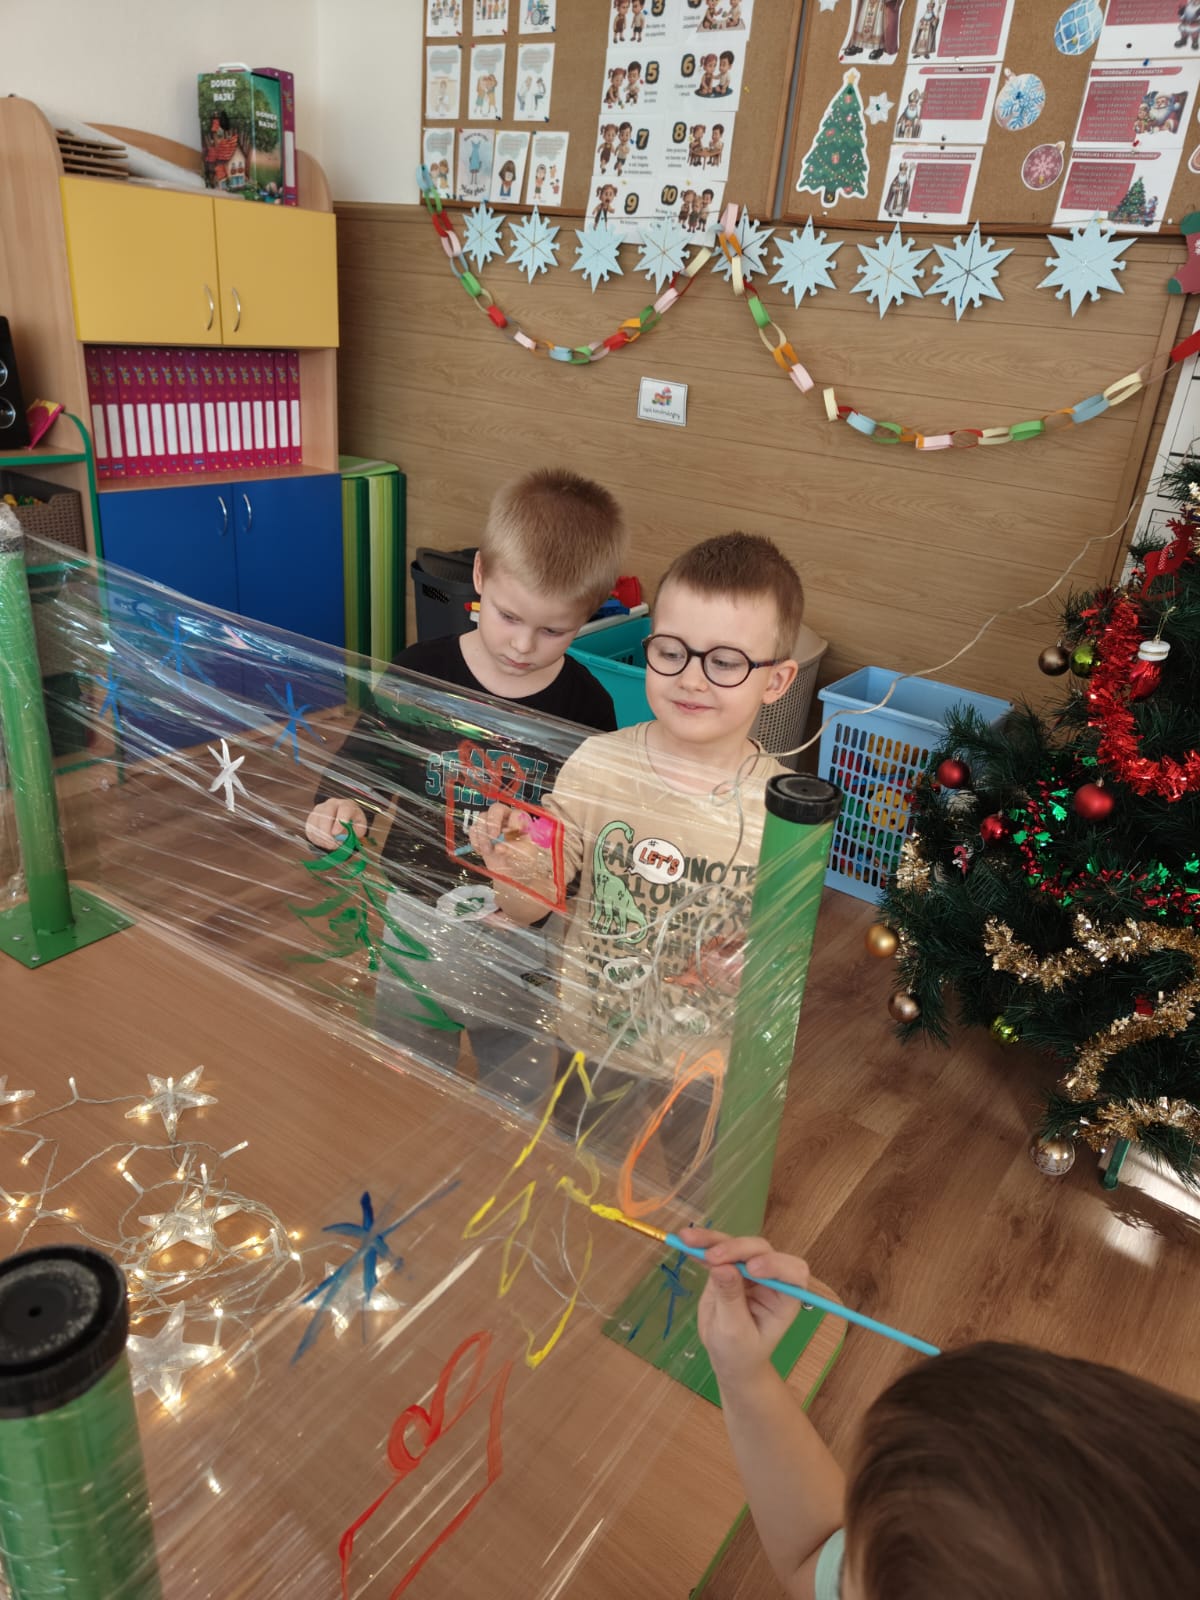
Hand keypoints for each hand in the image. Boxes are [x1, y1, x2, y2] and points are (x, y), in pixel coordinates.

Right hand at [305, 797, 368, 850]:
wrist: (343, 819)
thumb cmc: (353, 823)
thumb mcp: (359, 828)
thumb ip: (353, 833)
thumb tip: (340, 838)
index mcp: (347, 805)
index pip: (344, 809)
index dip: (340, 821)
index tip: (336, 833)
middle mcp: (332, 804)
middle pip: (326, 813)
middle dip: (327, 831)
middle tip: (331, 844)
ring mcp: (320, 809)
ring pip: (316, 821)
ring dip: (321, 837)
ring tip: (330, 845)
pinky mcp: (312, 816)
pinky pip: (310, 828)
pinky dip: (315, 838)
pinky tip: (323, 842)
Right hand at [467, 802, 527, 871]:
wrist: (512, 872)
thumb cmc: (523, 860)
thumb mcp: (524, 855)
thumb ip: (513, 849)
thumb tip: (498, 847)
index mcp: (521, 821)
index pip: (516, 814)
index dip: (513, 823)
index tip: (511, 836)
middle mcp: (506, 819)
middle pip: (496, 809)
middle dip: (493, 823)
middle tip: (493, 838)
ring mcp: (492, 824)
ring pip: (482, 818)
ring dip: (482, 835)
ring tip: (487, 851)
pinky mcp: (481, 833)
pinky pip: (473, 830)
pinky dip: (475, 841)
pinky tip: (481, 851)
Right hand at [680, 1227, 810, 1389]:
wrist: (728, 1359)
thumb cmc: (740, 1352)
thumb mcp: (734, 1331)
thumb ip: (731, 1298)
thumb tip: (722, 1267)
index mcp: (785, 1297)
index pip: (792, 1271)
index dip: (775, 1264)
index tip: (752, 1270)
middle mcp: (771, 1278)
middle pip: (760, 1251)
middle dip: (736, 1250)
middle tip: (711, 1258)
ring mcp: (749, 1270)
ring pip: (736, 1245)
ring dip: (713, 1241)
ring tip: (688, 1240)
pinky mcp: (729, 1267)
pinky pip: (718, 1250)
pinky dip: (702, 1246)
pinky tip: (684, 1242)